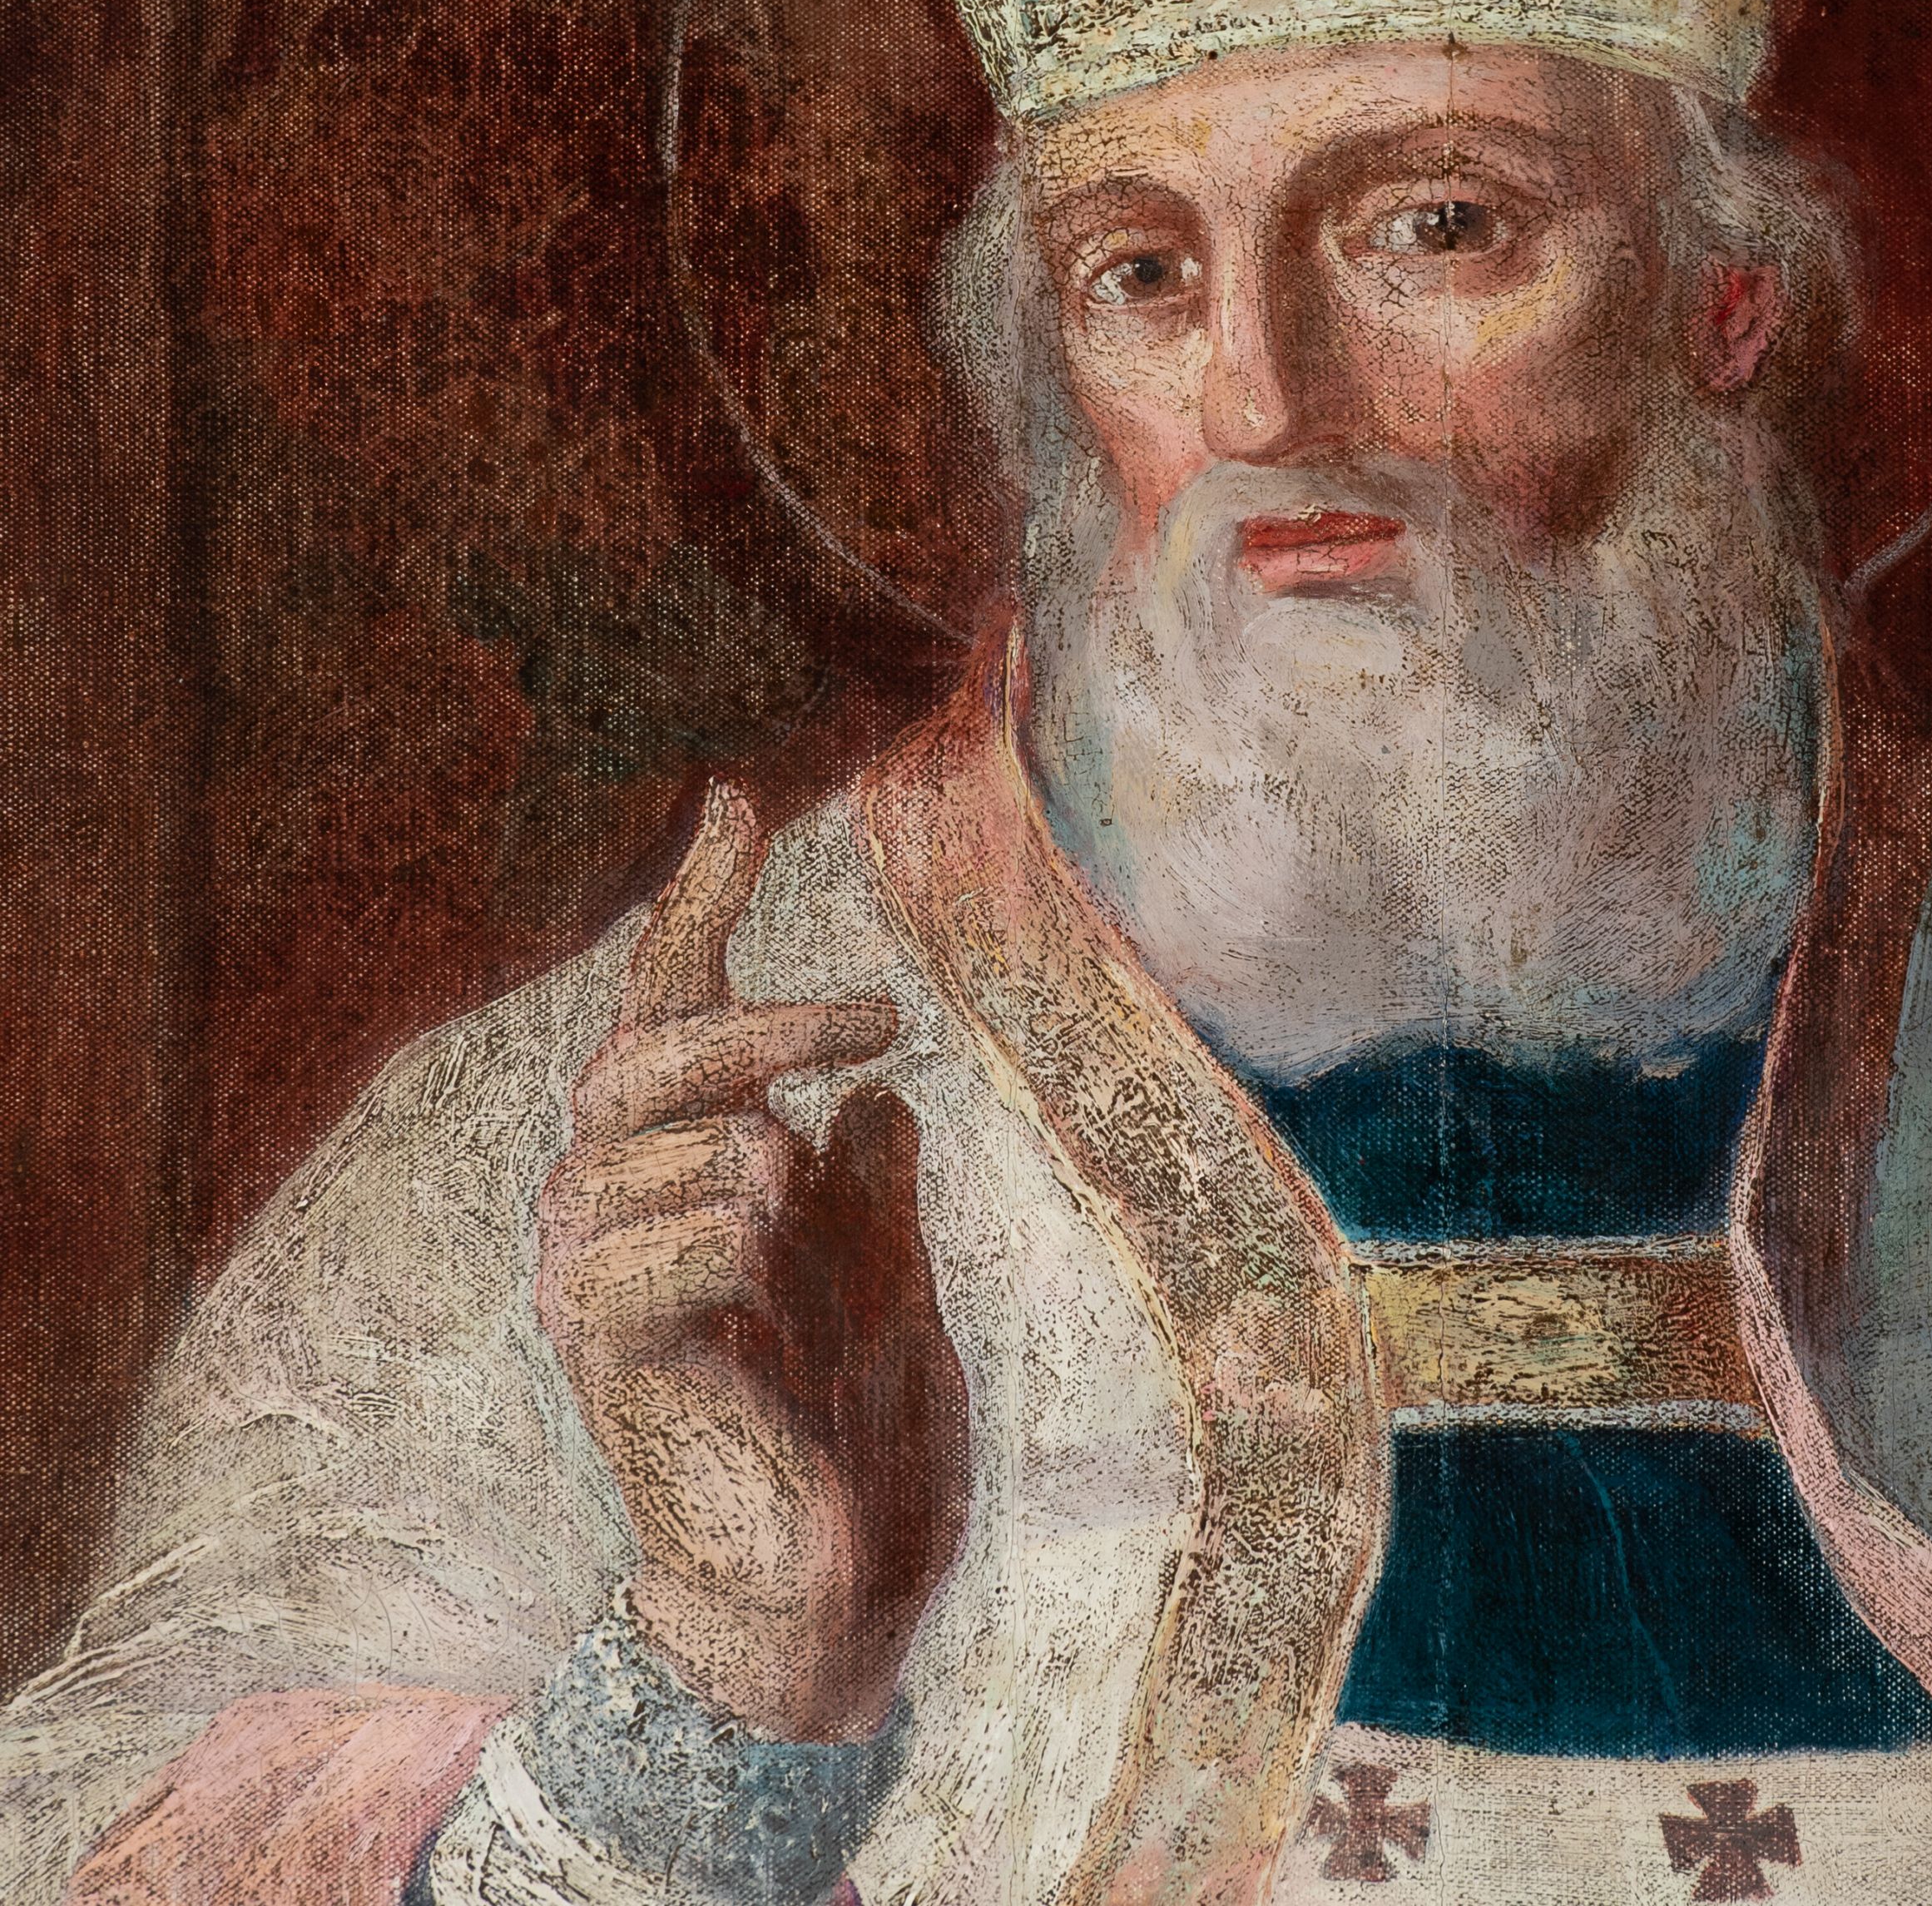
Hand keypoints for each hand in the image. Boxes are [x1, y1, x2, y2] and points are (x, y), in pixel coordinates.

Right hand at [536, 782, 969, 1740]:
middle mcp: (613, 1207)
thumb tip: (871, 1100)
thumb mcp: (886, 1272)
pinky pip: (648, 1249)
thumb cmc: (857, 1428)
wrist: (836, 1584)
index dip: (699, 903)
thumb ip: (870, 1182)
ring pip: (650, 1142)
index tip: (735, 798)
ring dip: (751, 1157)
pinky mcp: (603, 1354)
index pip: (672, 1012)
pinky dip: (720, 1237)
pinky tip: (759, 1261)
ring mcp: (593, 1279)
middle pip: (645, 1056)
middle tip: (880, 1018)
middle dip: (755, 1018)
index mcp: (683, 1171)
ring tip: (802, 1218)